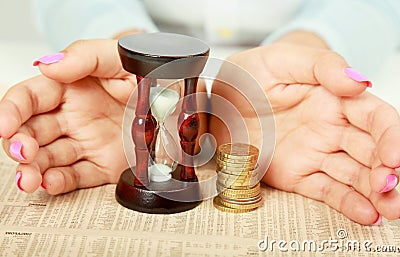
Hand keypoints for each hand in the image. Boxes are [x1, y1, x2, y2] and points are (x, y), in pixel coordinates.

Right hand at [0, 40, 134, 194]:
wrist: (177, 99)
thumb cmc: (147, 74)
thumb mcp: (121, 57)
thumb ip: (86, 56)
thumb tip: (48, 65)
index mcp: (70, 88)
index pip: (29, 98)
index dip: (11, 111)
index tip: (5, 125)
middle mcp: (73, 118)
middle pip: (32, 132)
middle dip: (20, 144)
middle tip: (22, 152)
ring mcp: (86, 143)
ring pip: (48, 159)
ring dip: (34, 170)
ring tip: (30, 177)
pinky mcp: (102, 165)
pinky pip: (76, 177)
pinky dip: (60, 183)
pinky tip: (51, 183)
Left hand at [210, 42, 399, 224]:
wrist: (217, 103)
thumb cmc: (248, 76)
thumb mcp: (279, 60)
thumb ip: (321, 65)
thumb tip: (359, 81)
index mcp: (334, 99)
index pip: (375, 117)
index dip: (391, 136)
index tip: (394, 155)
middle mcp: (330, 129)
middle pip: (372, 152)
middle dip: (388, 171)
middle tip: (392, 188)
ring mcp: (315, 153)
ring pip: (355, 176)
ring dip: (376, 194)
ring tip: (391, 209)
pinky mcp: (297, 175)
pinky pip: (326, 191)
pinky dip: (348, 204)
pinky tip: (367, 214)